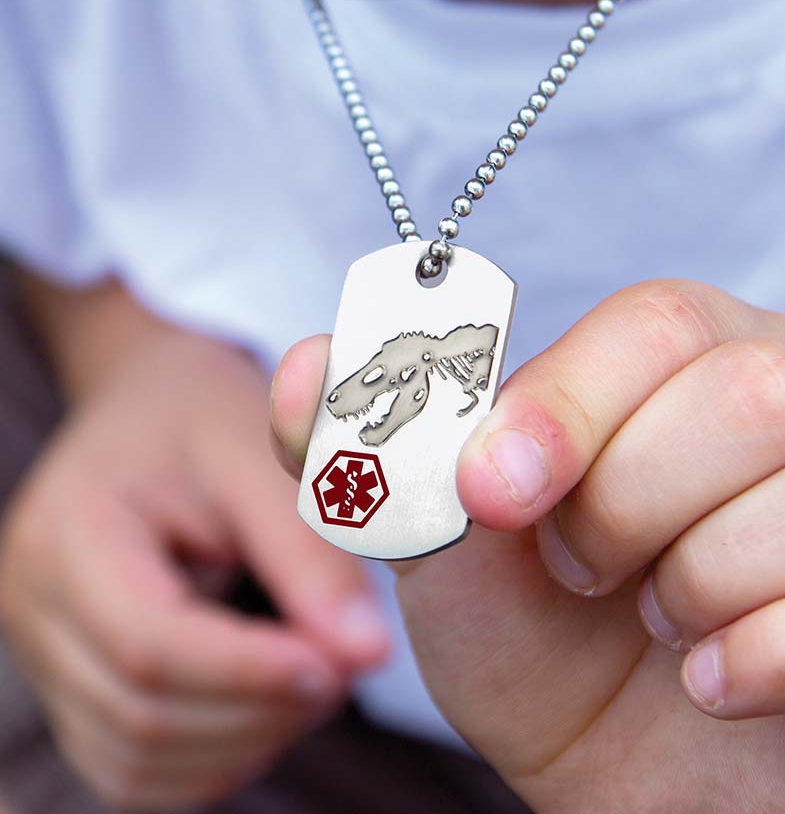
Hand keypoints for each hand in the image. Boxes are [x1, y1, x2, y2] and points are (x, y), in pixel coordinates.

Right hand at [0, 329, 388, 810]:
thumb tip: (366, 653)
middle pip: (141, 712)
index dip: (252, 672)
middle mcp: (36, 600)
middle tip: (344, 671)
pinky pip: (128, 762)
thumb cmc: (208, 415)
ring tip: (314, 683)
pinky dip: (208, 759)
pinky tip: (268, 711)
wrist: (154, 403)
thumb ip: (309, 556)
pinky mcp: (73, 675)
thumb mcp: (261, 458)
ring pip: (134, 756)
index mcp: (69, 529)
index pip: (150, 642)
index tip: (343, 666)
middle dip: (259, 711)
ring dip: (242, 741)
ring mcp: (45, 647)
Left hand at [274, 279, 784, 813]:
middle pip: (750, 391)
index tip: (496, 488)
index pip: (662, 319)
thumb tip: (309, 364)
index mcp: (691, 368)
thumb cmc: (552, 658)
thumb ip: (386, 460)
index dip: (572, 398)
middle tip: (587, 574)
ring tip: (661, 626)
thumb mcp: (454, 560)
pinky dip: (775, 658)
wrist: (644, 790)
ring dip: (702, 585)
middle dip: (632, 504)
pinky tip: (718, 686)